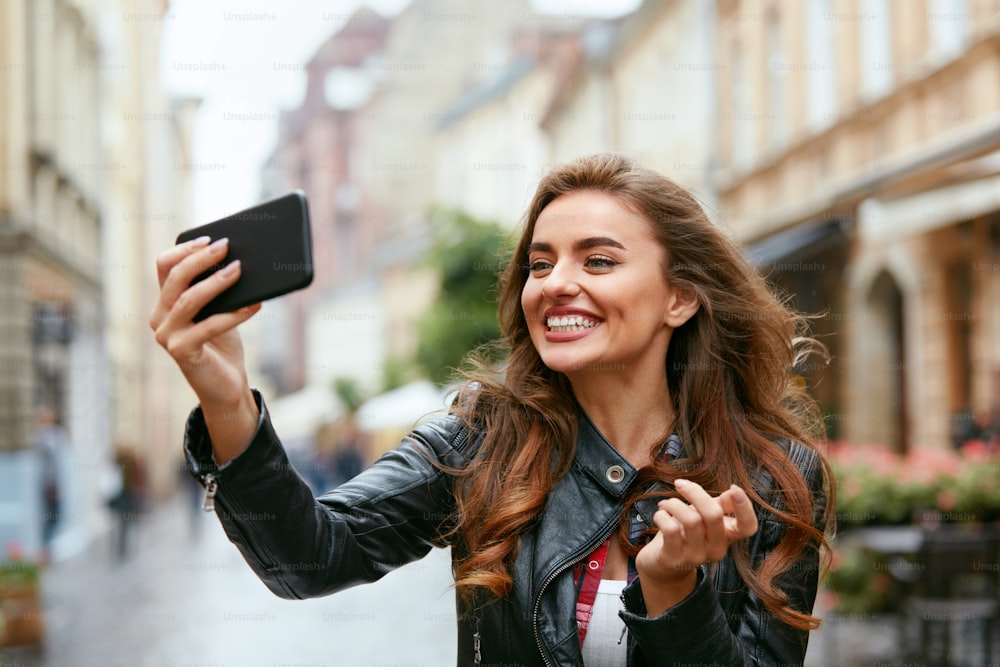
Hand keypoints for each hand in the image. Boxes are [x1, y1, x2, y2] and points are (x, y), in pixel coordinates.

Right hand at [149, 236, 260, 461]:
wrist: (225, 386)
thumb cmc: (223, 345)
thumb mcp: (219, 310)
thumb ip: (219, 289)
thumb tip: (241, 259)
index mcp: (166, 302)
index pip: (164, 266)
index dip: (184, 250)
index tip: (209, 239)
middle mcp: (160, 316)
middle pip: (174, 278)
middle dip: (201, 258)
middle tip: (227, 245)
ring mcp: (166, 335)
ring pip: (188, 299)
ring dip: (216, 282)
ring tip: (240, 269)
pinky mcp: (181, 352)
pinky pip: (209, 326)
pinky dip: (233, 314)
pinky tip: (254, 305)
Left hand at [635, 479, 757, 615]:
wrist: (664, 564)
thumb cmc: (687, 533)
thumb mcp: (705, 517)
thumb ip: (721, 504)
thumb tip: (734, 491)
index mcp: (728, 536)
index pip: (748, 526)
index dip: (745, 507)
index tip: (733, 487)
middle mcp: (716, 548)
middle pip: (714, 515)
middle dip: (695, 493)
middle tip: (680, 484)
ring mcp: (696, 556)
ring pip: (691, 520)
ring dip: (674, 504)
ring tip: (666, 504)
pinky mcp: (675, 559)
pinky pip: (670, 530)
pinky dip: (662, 516)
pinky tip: (660, 515)